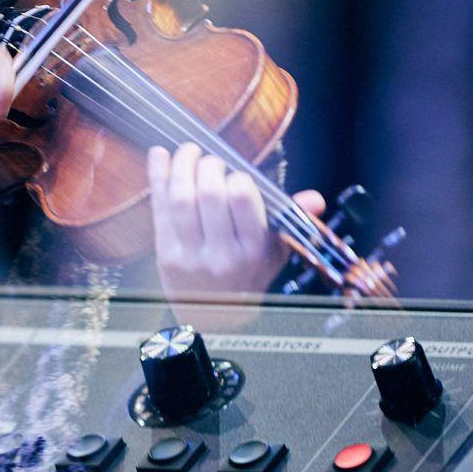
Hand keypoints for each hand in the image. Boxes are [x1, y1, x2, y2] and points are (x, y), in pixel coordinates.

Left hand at [147, 144, 325, 304]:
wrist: (216, 318)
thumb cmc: (248, 276)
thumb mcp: (275, 253)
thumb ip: (291, 220)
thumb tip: (315, 199)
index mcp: (254, 250)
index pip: (245, 200)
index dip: (238, 177)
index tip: (237, 174)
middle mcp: (223, 255)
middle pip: (211, 194)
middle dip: (209, 166)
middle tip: (211, 161)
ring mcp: (192, 256)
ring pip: (182, 199)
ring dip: (183, 166)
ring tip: (189, 153)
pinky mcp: (166, 256)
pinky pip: (159, 209)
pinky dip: (157, 177)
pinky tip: (159, 155)